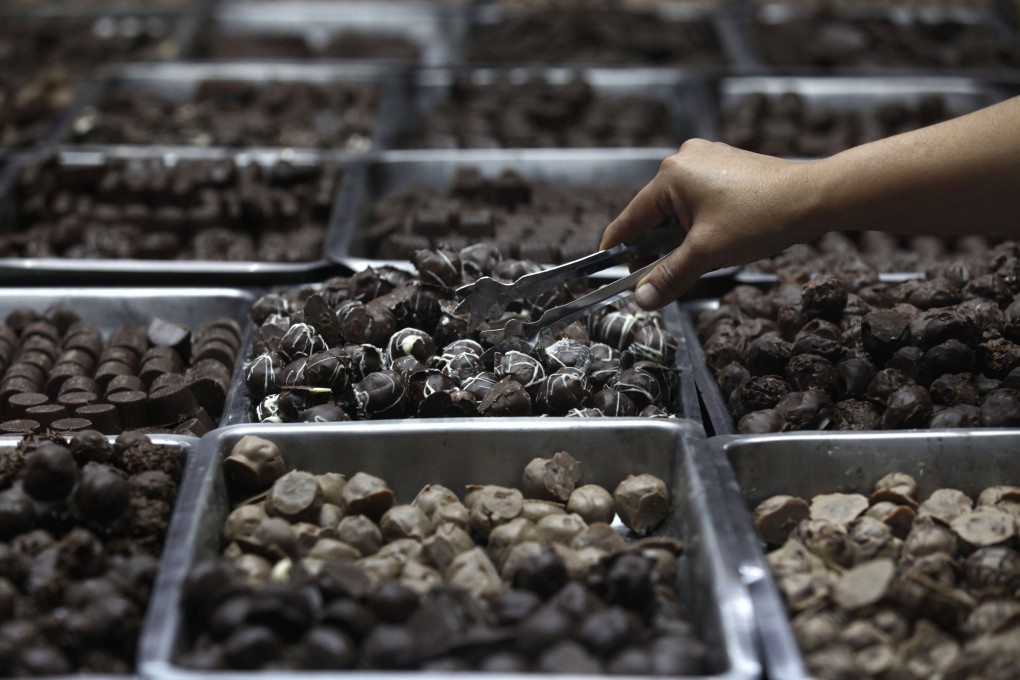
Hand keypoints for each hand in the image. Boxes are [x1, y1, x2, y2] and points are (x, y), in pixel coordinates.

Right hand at [602, 139, 818, 308]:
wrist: (813, 198)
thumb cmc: (760, 219)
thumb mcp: (707, 254)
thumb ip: (669, 277)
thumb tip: (643, 300)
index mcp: (671, 175)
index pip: (631, 217)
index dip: (618, 246)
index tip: (607, 265)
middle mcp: (684, 159)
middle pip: (654, 212)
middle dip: (654, 246)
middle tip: (654, 277)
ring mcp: (707, 158)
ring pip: (677, 206)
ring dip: (678, 235)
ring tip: (690, 260)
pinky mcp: (726, 164)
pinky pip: (698, 197)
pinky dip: (696, 221)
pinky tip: (709, 240)